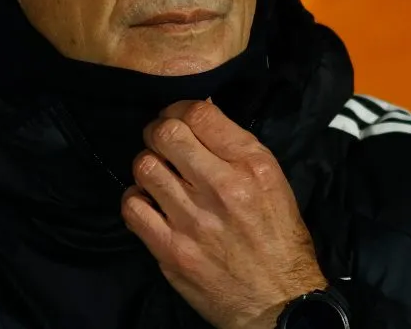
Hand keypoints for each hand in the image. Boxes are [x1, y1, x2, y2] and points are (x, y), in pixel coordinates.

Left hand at [120, 100, 326, 328]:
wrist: (278, 301)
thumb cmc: (278, 238)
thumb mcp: (272, 180)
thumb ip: (235, 148)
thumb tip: (200, 115)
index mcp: (252, 165)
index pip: (199, 114)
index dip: (179, 109)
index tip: (177, 119)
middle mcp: (222, 188)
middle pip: (166, 134)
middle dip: (157, 131)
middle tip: (160, 142)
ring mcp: (193, 220)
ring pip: (144, 166)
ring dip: (147, 165)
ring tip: (158, 175)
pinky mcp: (171, 250)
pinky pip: (132, 207)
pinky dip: (136, 199)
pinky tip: (150, 203)